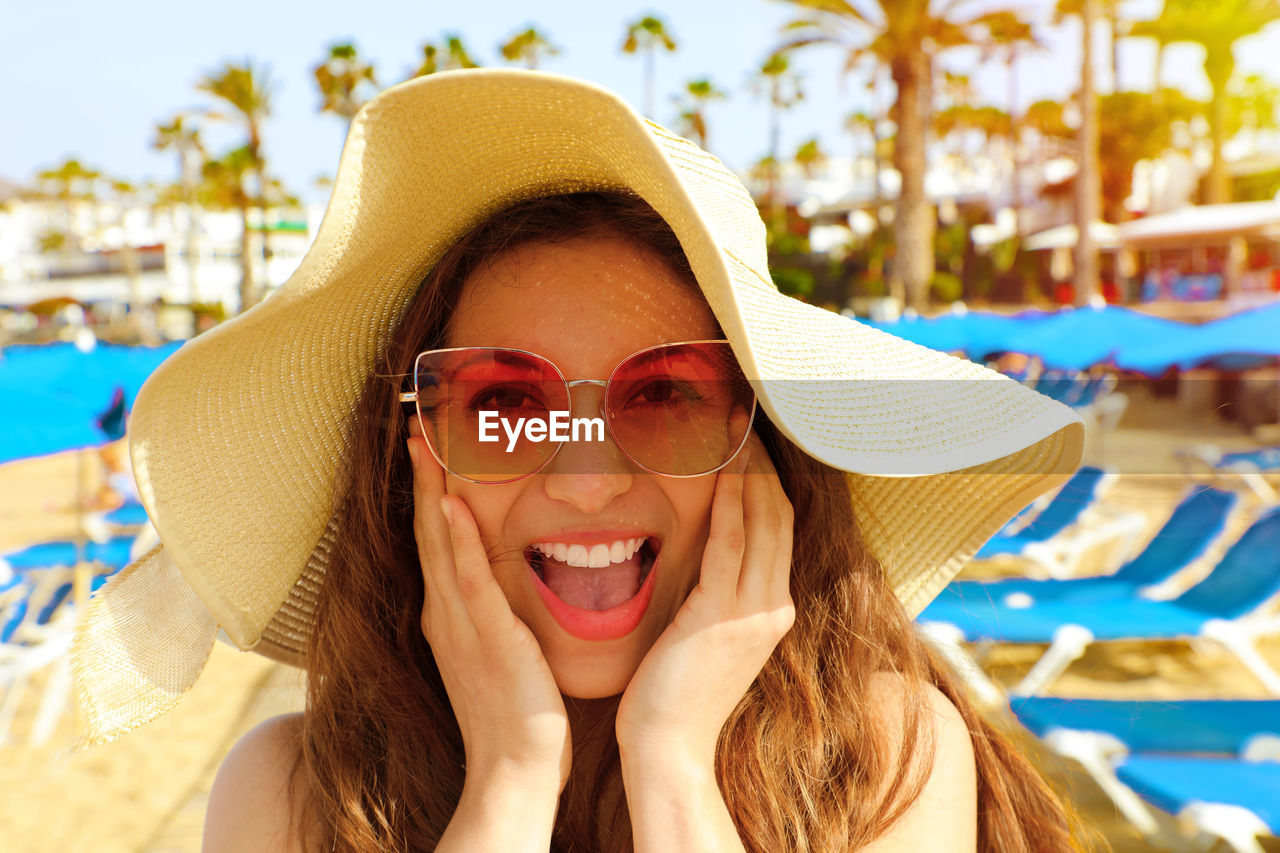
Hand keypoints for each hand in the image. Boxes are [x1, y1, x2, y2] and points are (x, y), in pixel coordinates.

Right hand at [408, 436, 570, 793]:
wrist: (513, 768)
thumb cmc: (515, 714)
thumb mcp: (499, 652)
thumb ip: (495, 615)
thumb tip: (504, 587)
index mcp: (448, 615)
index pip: (435, 541)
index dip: (429, 494)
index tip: (429, 451)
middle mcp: (444, 613)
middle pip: (427, 531)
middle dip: (421, 478)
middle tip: (416, 426)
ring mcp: (460, 624)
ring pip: (440, 543)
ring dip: (432, 491)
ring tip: (425, 443)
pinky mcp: (487, 638)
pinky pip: (470, 581)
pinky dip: (457, 541)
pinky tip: (452, 505)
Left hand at [615, 434, 794, 765]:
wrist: (669, 749)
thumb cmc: (675, 696)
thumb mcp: (706, 636)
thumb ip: (714, 596)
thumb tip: (703, 556)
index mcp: (772, 609)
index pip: (778, 528)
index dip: (768, 479)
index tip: (749, 440)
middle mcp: (773, 605)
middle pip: (780, 514)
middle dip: (764, 460)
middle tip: (745, 414)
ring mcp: (753, 612)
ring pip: (763, 520)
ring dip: (749, 468)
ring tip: (735, 424)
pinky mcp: (722, 616)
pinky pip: (731, 543)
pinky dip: (730, 502)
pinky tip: (721, 469)